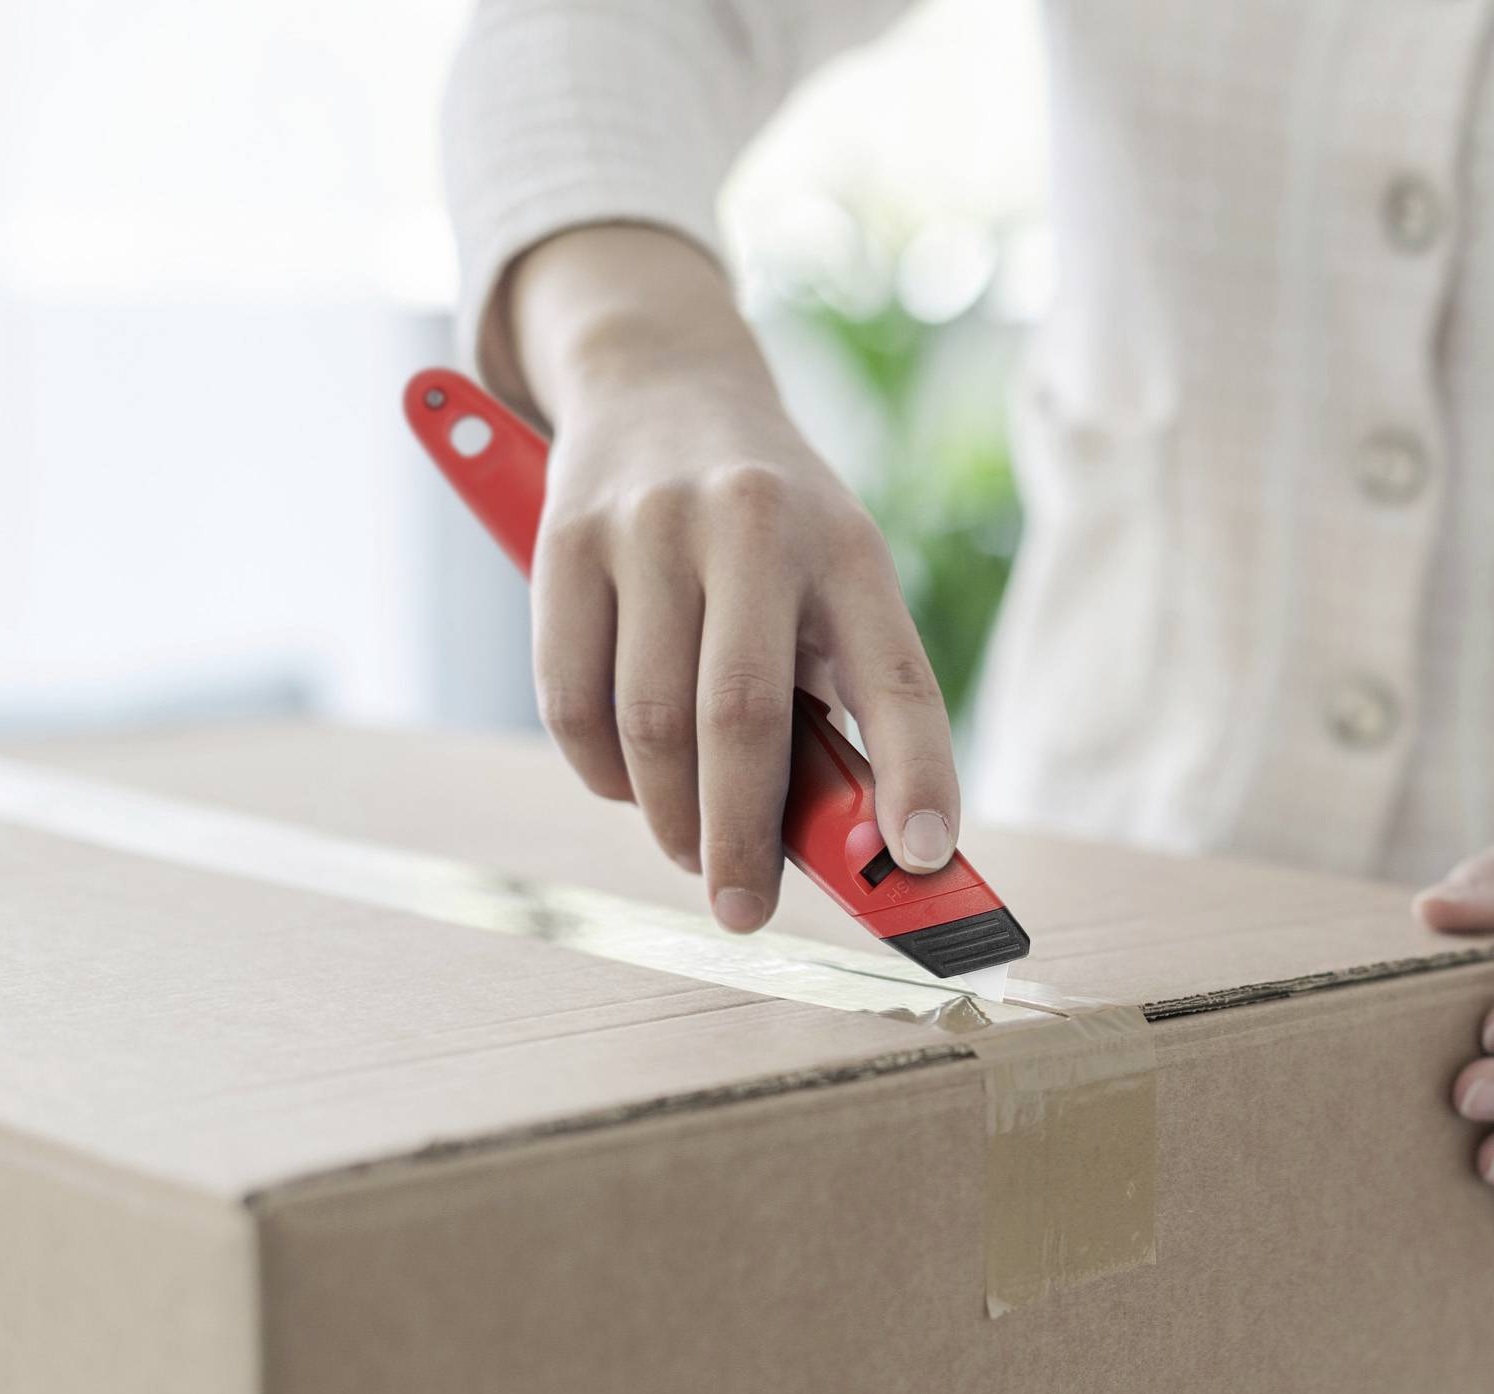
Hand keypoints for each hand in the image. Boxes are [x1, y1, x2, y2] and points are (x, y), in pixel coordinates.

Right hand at [505, 225, 958, 932]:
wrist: (663, 381)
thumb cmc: (773, 530)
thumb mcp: (834, 584)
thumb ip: (843, 703)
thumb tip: (857, 851)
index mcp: (848, 546)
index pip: (898, 679)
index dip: (920, 775)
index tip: (929, 861)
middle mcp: (752, 525)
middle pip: (741, 720)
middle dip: (743, 841)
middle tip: (745, 911)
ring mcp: (649, 527)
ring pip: (647, 724)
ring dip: (669, 818)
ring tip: (693, 848)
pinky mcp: (564, 540)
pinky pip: (570, 701)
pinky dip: (602, 773)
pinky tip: (630, 785)